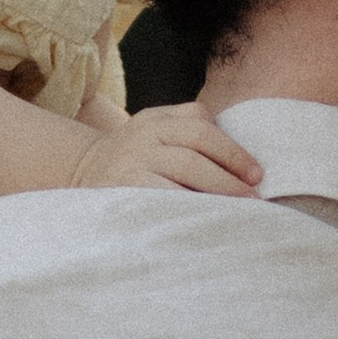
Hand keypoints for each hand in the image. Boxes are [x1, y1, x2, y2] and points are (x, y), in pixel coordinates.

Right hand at [64, 103, 263, 197]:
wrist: (81, 171)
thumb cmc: (136, 158)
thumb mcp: (155, 131)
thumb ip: (190, 132)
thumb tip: (243, 164)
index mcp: (157, 119)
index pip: (201, 125)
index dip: (233, 151)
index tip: (256, 175)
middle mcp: (145, 135)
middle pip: (197, 149)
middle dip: (230, 175)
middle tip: (254, 198)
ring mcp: (133, 161)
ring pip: (184, 170)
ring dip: (216, 192)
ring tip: (238, 212)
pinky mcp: (123, 188)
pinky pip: (163, 197)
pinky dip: (188, 207)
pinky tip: (204, 220)